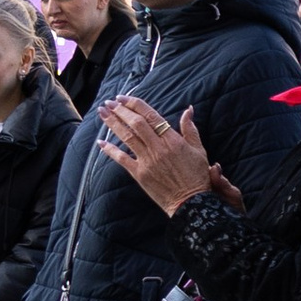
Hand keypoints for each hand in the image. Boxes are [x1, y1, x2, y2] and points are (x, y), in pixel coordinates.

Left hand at [100, 99, 217, 212]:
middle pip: (135, 124)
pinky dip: (110, 150)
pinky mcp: (140, 174)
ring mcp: (147, 161)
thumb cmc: (197, 176)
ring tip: (102, 113)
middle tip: (109, 102)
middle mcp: (158, 148)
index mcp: (173, 140)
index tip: (123, 97)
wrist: (191, 202)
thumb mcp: (199, 150)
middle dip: (120, 111)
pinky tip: (101, 142)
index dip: (135, 105)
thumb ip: (190, 129)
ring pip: (127, 137)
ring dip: (113, 124)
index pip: (151, 116)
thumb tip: (189, 110)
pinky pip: (122, 159)